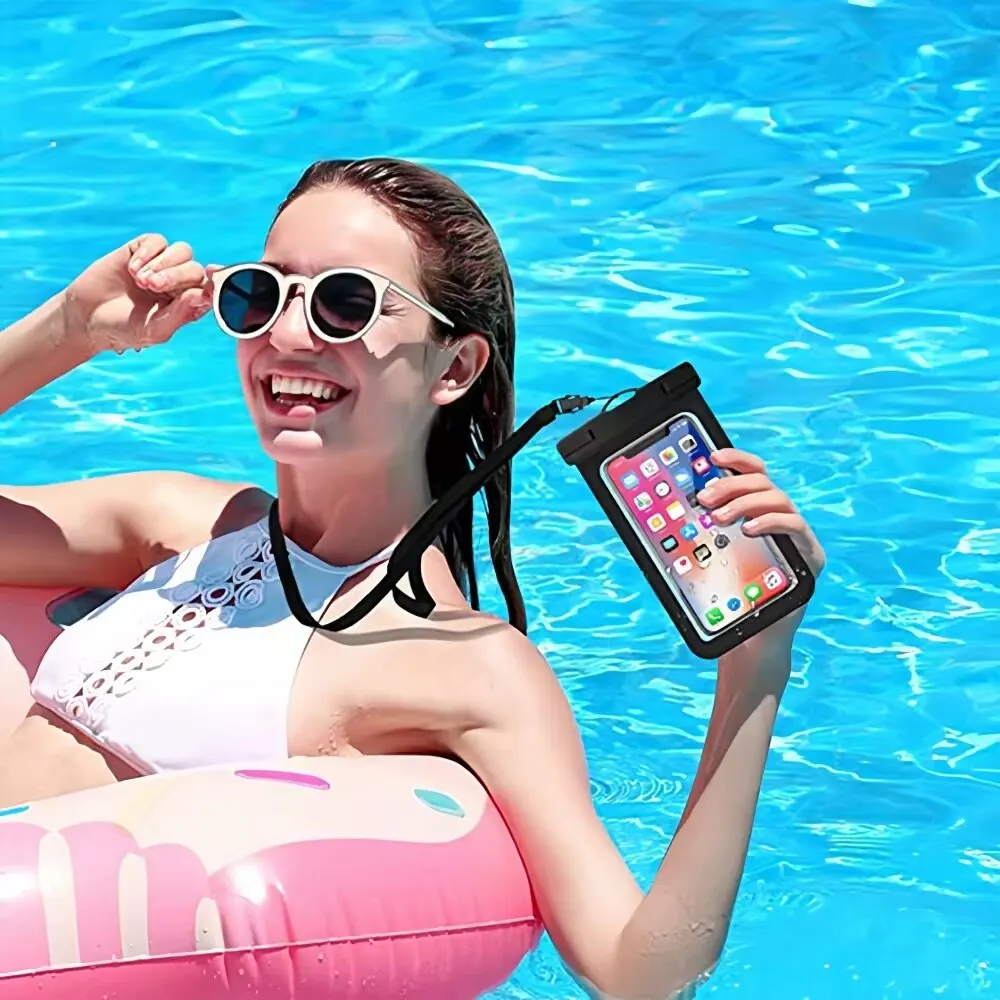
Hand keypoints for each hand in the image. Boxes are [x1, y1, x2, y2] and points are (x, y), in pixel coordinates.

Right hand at [62, 234, 212, 354]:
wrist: (88, 317)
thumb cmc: (125, 329)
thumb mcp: (155, 329)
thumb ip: (181, 314)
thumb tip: (203, 295)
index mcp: (189, 304)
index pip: (210, 290)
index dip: (214, 284)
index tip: (208, 284)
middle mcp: (180, 284)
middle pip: (195, 269)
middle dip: (177, 275)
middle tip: (152, 286)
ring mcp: (162, 265)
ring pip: (182, 251)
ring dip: (163, 264)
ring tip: (142, 281)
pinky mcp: (142, 250)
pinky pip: (157, 241)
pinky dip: (147, 253)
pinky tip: (132, 269)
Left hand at [697, 447, 824, 663]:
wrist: (753, 637)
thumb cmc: (731, 594)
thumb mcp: (712, 557)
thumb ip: (703, 533)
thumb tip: (673, 510)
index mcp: (759, 512)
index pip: (754, 474)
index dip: (737, 460)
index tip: (712, 456)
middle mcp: (782, 517)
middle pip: (763, 483)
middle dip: (732, 485)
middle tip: (705, 498)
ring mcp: (798, 536)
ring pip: (778, 498)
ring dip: (745, 502)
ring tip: (720, 517)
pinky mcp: (810, 556)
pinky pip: (795, 526)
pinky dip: (770, 522)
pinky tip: (748, 529)